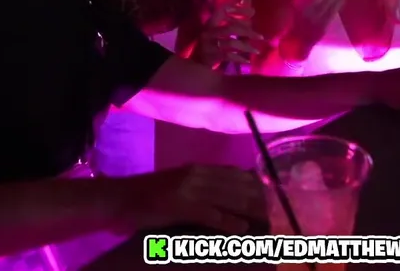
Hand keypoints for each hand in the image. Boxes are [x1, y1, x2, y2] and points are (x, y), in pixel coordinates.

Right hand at [120, 164, 265, 234]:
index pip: (235, 174)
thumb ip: (202, 184)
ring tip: (269, 221)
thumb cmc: (150, 195)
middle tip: (278, 210)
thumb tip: (229, 191)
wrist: (121, 198)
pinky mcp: (180, 207)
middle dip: (259, 199)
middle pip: (237, 186)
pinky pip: (210, 214)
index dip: (256, 184)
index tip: (273, 193)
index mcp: (198, 169)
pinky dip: (228, 222)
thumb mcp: (179, 182)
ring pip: (229, 199)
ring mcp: (189, 190)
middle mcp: (197, 175)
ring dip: (251, 211)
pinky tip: (242, 229)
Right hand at [196, 0, 261, 65]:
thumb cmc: (209, 42)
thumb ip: (230, 19)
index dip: (238, 9)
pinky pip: (228, 56)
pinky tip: (247, 60)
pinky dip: (239, 58)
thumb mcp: (216, 29)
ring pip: (231, 43)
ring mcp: (209, 44)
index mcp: (211, 22)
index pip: (224, 10)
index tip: (252, 11)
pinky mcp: (211, 56)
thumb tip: (246, 4)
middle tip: (260, 37)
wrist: (196, 61)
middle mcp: (208, 31)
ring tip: (256, 50)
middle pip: (231, 28)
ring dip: (246, 47)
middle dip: (248, 32)